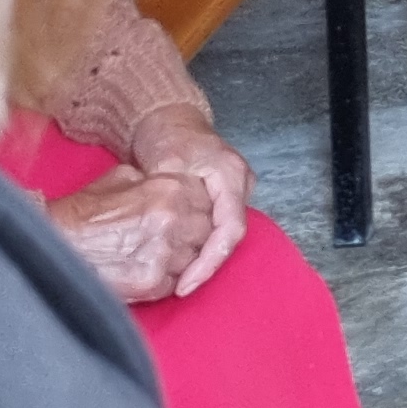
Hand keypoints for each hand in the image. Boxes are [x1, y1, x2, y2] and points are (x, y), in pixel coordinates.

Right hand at [46, 164, 216, 304]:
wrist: (52, 243)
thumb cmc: (82, 212)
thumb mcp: (120, 178)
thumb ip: (153, 182)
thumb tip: (171, 187)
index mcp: (169, 190)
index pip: (208, 201)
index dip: (198, 210)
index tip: (188, 217)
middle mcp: (173, 220)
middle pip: (205, 231)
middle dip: (193, 236)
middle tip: (172, 241)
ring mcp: (164, 254)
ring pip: (193, 260)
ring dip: (182, 260)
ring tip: (156, 257)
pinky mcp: (151, 283)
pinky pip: (175, 283)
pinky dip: (166, 280)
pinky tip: (147, 272)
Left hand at [124, 106, 252, 293]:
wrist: (168, 120)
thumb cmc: (167, 136)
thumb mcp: (165, 162)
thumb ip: (173, 192)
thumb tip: (171, 225)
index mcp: (231, 174)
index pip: (230, 228)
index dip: (209, 260)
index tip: (185, 284)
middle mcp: (241, 183)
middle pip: (230, 234)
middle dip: (206, 264)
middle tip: (179, 287)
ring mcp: (236, 190)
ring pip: (226, 234)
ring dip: (204, 258)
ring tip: (179, 280)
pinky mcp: (225, 197)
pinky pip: (219, 228)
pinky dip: (202, 247)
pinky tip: (183, 262)